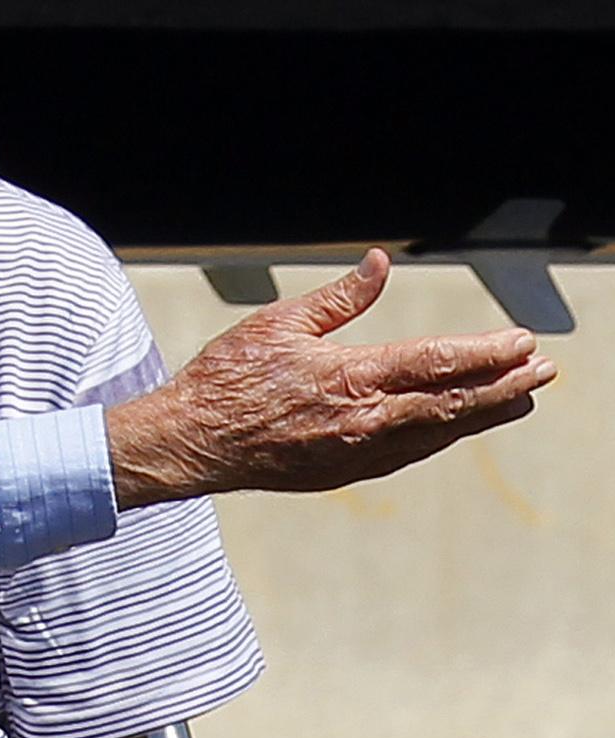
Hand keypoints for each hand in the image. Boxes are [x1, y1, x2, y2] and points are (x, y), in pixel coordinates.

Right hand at [108, 250, 555, 507]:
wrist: (193, 441)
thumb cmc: (228, 379)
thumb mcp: (280, 323)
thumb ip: (340, 299)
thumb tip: (380, 265)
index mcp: (351, 377)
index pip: (439, 363)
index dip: (489, 353)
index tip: (525, 343)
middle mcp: (365, 420)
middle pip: (454, 404)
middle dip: (505, 386)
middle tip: (544, 373)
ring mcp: (358, 452)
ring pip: (438, 433)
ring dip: (482, 415)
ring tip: (517, 399)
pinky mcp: (344, 472)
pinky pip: (408, 453)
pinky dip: (441, 436)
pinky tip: (454, 426)